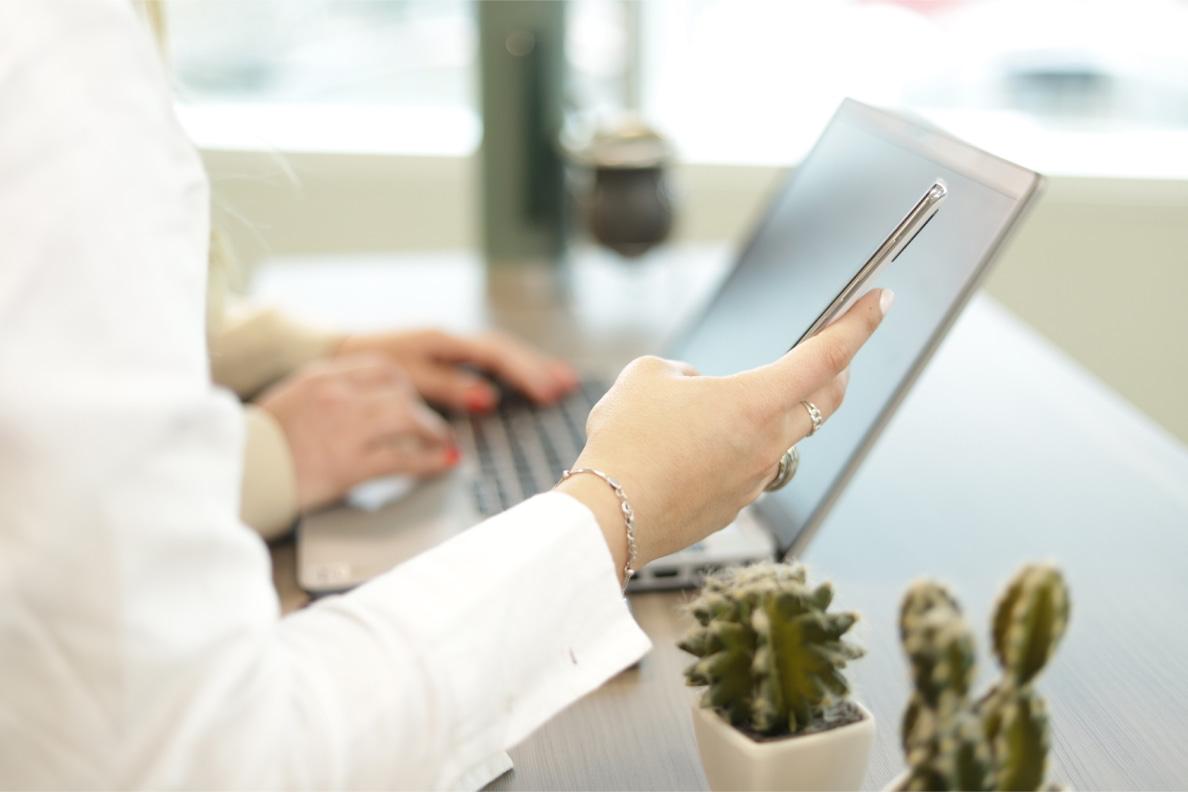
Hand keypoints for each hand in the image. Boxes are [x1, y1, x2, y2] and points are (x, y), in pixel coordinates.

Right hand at [256, 355, 456, 510]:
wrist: (236, 474)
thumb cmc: (256, 445)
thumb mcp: (290, 400)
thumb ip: (325, 395)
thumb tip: (360, 404)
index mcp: (321, 377)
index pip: (381, 367)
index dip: (404, 384)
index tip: (412, 397)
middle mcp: (337, 396)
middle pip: (400, 390)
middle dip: (421, 408)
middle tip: (430, 425)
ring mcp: (346, 429)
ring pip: (408, 418)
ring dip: (433, 432)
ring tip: (442, 442)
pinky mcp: (350, 465)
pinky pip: (404, 458)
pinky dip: (431, 460)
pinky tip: (443, 462)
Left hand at [336, 329, 577, 411]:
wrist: (334, 354)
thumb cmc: (364, 366)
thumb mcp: (405, 378)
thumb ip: (447, 387)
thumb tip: (488, 398)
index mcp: (444, 341)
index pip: (496, 355)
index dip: (525, 372)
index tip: (548, 391)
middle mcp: (451, 340)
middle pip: (505, 351)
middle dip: (537, 368)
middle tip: (567, 386)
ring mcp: (449, 347)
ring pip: (499, 354)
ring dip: (530, 367)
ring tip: (560, 381)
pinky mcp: (444, 358)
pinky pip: (486, 361)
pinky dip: (510, 370)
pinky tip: (526, 380)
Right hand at [556, 289, 892, 578]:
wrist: (608, 516)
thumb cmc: (627, 444)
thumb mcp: (647, 377)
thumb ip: (682, 373)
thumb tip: (697, 390)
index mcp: (757, 402)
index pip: (827, 356)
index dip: (859, 324)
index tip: (880, 303)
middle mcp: (769, 444)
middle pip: (825, 401)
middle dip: (835, 371)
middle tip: (831, 353)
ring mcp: (755, 481)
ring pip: (781, 437)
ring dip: (767, 415)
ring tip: (717, 408)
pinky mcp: (734, 508)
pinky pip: (749, 469)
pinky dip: (735, 451)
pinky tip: (692, 452)